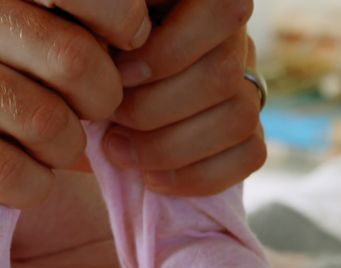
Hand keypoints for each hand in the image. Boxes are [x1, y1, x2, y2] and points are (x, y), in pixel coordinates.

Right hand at [0, 0, 128, 211]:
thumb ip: (54, 19)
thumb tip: (146, 50)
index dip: (124, 22)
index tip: (126, 47)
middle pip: (74, 61)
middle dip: (103, 100)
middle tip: (94, 111)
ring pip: (45, 124)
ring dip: (66, 150)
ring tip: (53, 148)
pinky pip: (9, 173)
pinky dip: (33, 186)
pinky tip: (22, 180)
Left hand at [102, 0, 266, 195]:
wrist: (93, 110)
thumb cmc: (90, 67)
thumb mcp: (97, 41)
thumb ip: (112, 35)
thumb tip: (117, 44)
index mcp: (201, 6)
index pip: (222, 10)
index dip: (168, 51)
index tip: (118, 75)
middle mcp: (234, 42)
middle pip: (223, 74)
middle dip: (155, 108)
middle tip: (110, 120)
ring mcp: (247, 90)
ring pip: (238, 117)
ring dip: (168, 147)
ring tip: (117, 150)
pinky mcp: (250, 137)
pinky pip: (249, 156)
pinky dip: (195, 176)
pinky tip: (151, 178)